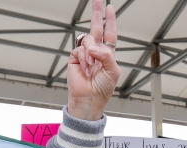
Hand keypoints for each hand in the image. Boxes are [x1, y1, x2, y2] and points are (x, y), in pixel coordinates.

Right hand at [66, 0, 119, 120]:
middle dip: (97, 13)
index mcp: (107, 54)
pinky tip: (85, 69)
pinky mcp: (74, 58)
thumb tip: (93, 46)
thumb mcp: (113, 71)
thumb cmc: (103, 88)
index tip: (110, 8)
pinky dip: (84, 58)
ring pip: (88, 40)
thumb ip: (106, 55)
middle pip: (96, 28)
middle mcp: (96, 52)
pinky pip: (79, 49)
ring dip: (91, 52)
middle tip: (97, 0)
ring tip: (92, 67)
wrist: (89, 99)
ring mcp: (85, 54)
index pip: (110, 33)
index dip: (110, 21)